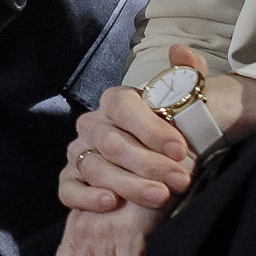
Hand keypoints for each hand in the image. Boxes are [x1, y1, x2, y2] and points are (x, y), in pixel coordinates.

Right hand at [60, 59, 199, 216]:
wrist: (157, 164)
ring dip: (128, 185)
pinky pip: (69, 189)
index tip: (181, 149)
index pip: (126, 109)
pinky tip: (111, 203)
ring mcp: (78, 152)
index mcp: (116, 101)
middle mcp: (93, 124)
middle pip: (113, 143)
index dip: (152, 129)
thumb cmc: (171, 134)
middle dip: (149, 164)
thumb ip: (187, 75)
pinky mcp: (69, 179)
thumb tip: (180, 51)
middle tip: (180, 180)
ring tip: (160, 196)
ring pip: (95, 168)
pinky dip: (88, 197)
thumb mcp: (184, 103)